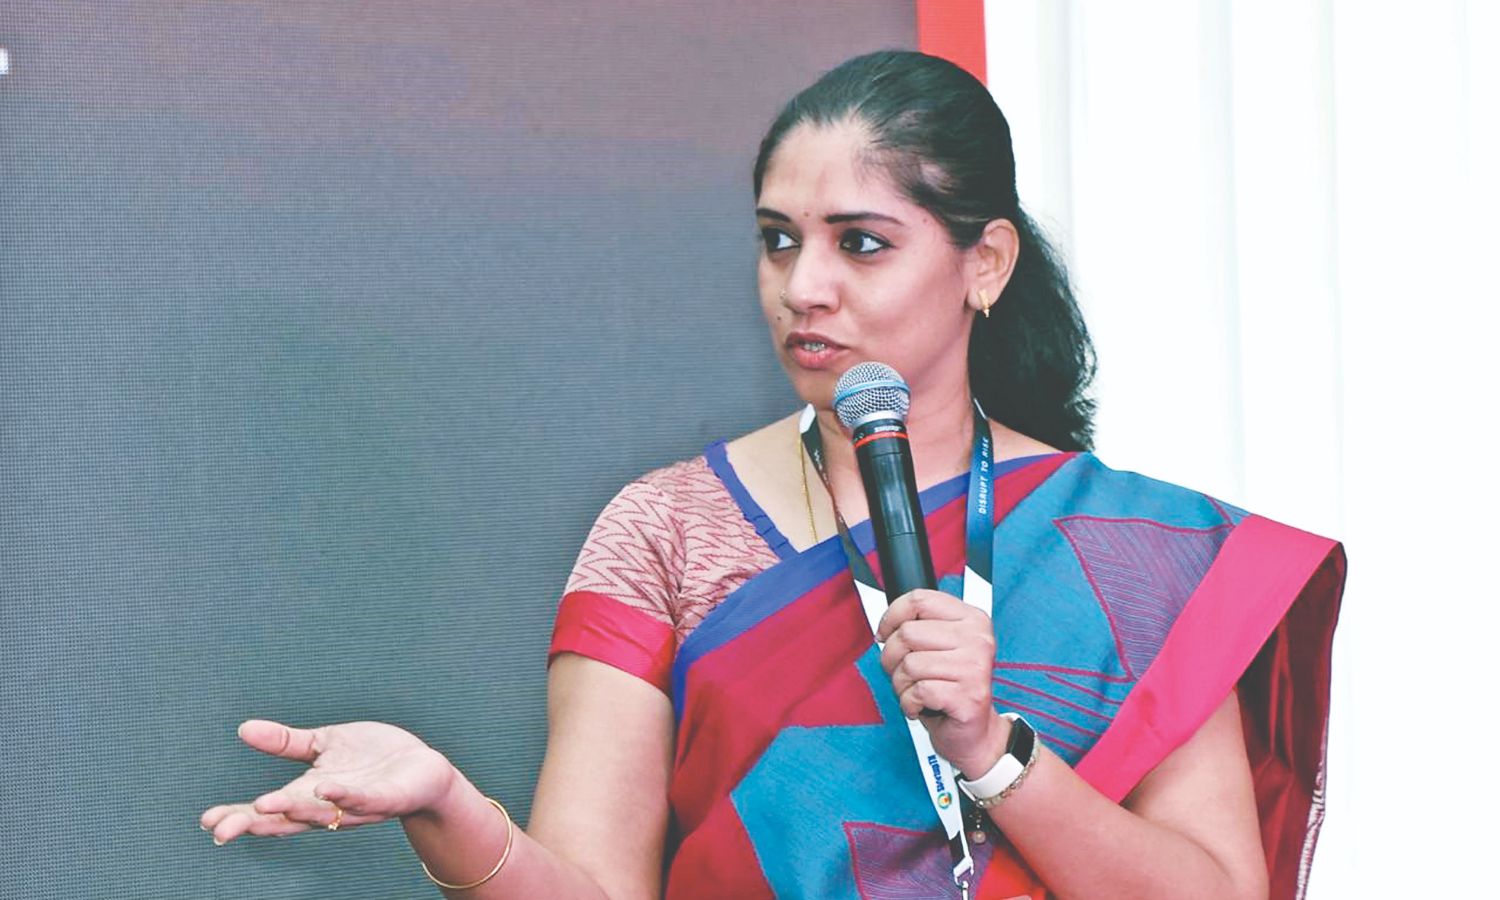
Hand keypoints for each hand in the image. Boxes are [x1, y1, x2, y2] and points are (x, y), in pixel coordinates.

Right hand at [200, 719, 457, 845]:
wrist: (422, 768)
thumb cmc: (371, 759)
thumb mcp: (324, 745)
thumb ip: (286, 742)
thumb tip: (243, 729)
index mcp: (309, 793)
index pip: (267, 811)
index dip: (239, 816)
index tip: (208, 821)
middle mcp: (327, 806)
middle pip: (286, 819)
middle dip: (255, 824)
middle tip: (222, 829)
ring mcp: (355, 805)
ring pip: (321, 812)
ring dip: (293, 810)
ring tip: (263, 805)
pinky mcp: (386, 798)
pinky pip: (363, 799)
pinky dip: (346, 796)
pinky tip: (328, 789)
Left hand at [876, 589, 1009, 777]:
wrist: (975, 733)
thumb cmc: (952, 690)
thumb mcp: (941, 648)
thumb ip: (921, 627)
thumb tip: (886, 624)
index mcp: (972, 619)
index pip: (920, 599)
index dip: (891, 617)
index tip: (884, 634)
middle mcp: (977, 639)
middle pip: (908, 633)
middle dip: (891, 658)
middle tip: (902, 673)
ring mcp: (975, 667)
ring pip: (909, 664)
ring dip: (900, 684)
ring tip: (914, 692)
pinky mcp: (967, 695)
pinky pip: (917, 690)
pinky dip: (908, 703)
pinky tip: (920, 706)